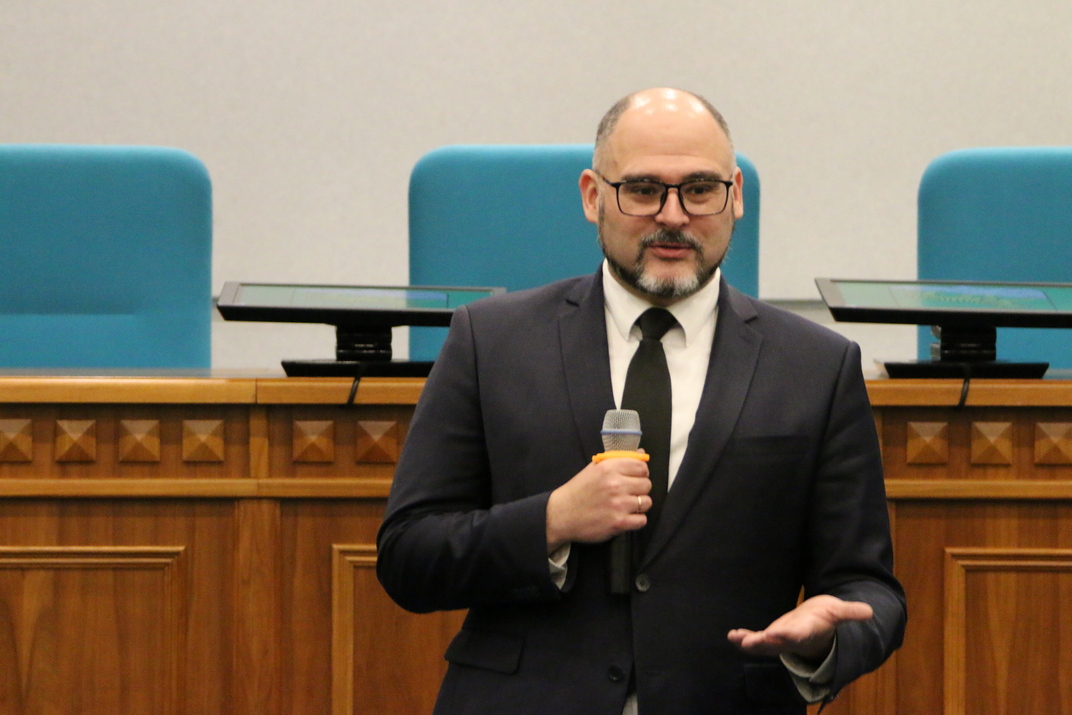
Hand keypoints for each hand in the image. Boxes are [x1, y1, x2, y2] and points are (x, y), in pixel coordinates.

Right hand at [545, 457, 650, 551]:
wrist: (561, 515)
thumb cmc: (578, 490)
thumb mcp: (594, 468)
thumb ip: (618, 460)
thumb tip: (641, 454)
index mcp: (609, 468)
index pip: (642, 467)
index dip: (640, 473)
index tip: (633, 478)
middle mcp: (616, 484)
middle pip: (647, 484)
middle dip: (640, 489)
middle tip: (628, 493)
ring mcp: (619, 505)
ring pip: (647, 502)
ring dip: (639, 505)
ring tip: (626, 506)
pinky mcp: (619, 523)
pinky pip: (642, 520)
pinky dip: (636, 520)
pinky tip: (624, 517)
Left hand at [727, 595, 873, 662]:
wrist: (817, 627)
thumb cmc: (826, 617)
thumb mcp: (839, 611)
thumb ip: (851, 612)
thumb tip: (870, 611)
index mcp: (807, 631)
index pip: (797, 634)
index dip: (787, 634)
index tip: (776, 633)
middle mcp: (791, 638)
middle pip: (776, 643)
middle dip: (763, 643)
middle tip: (749, 642)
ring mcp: (779, 639)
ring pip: (763, 644)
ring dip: (750, 643)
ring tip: (736, 639)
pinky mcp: (770, 636)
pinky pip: (755, 639)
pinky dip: (743, 638)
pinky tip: (732, 636)